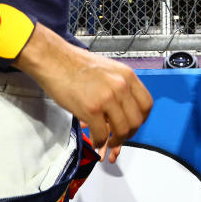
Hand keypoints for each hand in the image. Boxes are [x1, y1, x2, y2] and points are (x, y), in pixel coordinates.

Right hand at [15, 26, 152, 162]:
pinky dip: (99, 142)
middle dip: (128, 134)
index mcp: (127, 76)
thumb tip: (121, 111)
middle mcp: (121, 86)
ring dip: (115, 141)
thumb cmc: (75, 64)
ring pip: (122, 130)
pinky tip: (95, 140)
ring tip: (106, 141)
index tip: (132, 125)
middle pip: (136, 121)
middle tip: (118, 137)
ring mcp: (107, 98)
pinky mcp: (91, 109)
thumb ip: (119, 88)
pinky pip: (102, 134)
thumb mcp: (108, 71)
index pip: (146, 105)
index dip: (140, 119)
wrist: (53, 59)